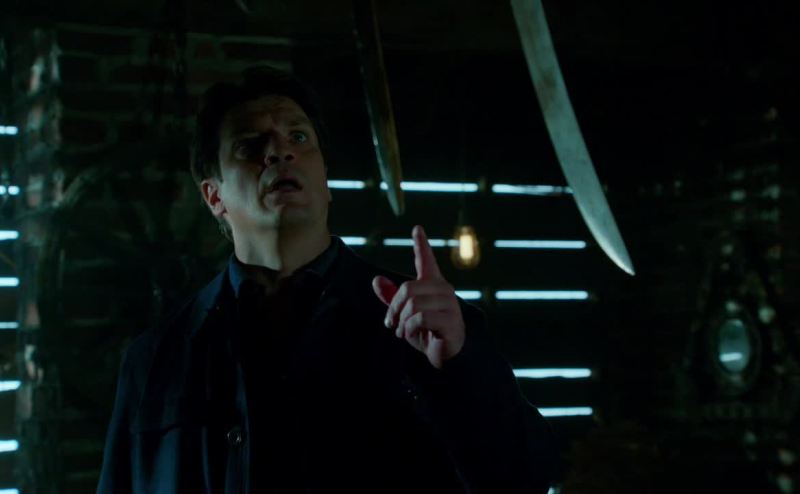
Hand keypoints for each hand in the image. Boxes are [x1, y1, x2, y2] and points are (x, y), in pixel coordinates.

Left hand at [372, 225, 465, 368]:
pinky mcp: (451, 320)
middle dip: (394, 308)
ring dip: (401, 321)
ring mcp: (450, 304)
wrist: (445, 356)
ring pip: (413, 304)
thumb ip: (392, 298)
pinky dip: (409, 329)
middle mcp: (443, 290)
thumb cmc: (426, 332)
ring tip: (401, 331)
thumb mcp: (405, 315)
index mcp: (433, 284)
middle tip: (391, 323)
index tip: (417, 228)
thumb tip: (376, 280)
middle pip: (408, 288)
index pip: (427, 260)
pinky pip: (421, 318)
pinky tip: (410, 335)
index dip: (421, 244)